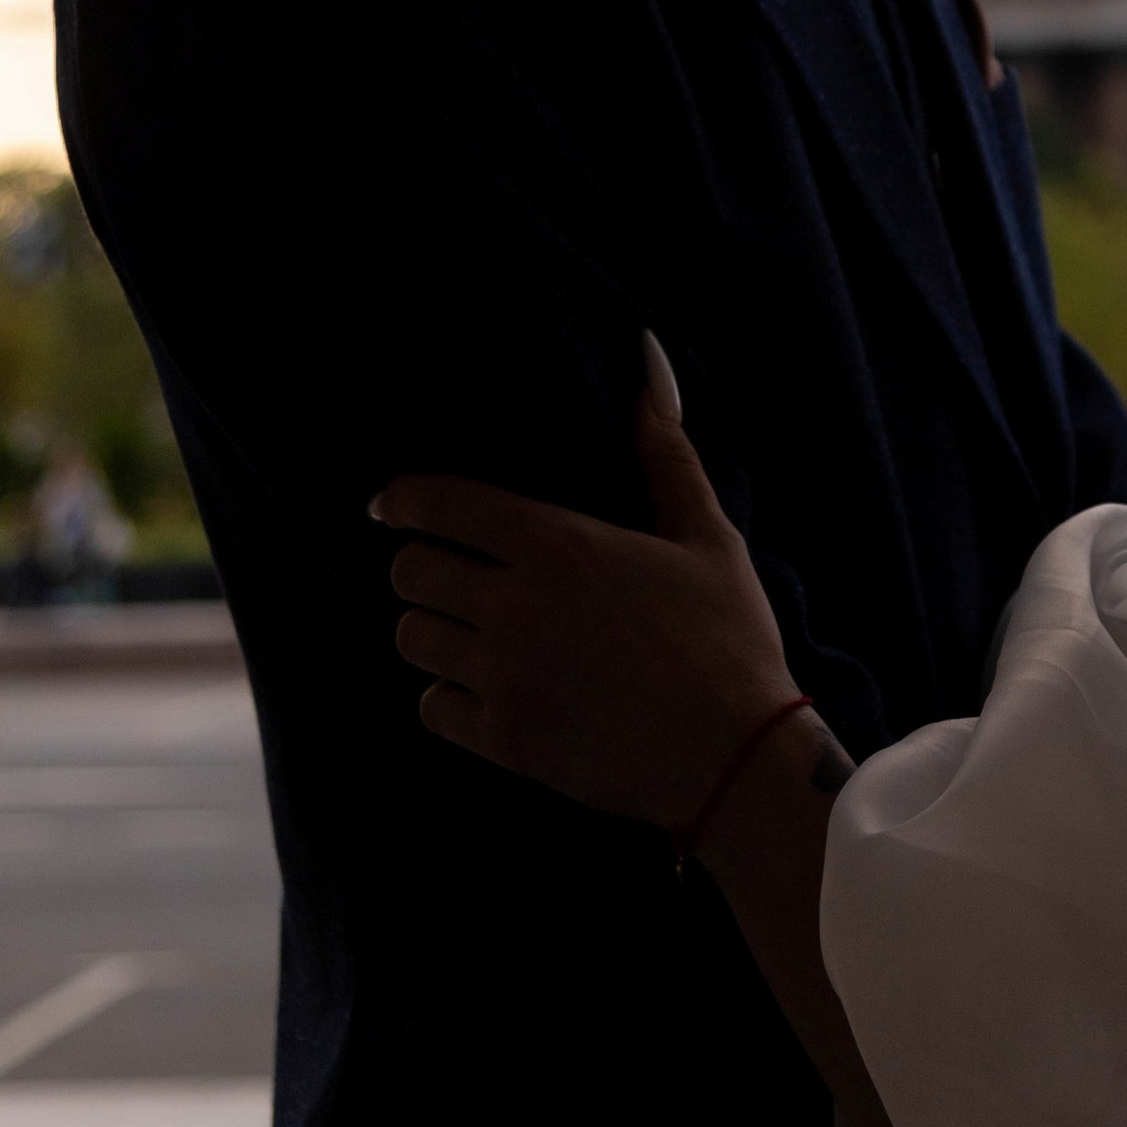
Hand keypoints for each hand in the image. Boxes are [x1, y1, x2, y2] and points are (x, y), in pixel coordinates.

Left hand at [374, 343, 808, 840]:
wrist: (737, 759)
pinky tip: (481, 690)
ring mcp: (503, 676)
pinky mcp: (503, 740)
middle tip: (439, 571)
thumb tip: (649, 368)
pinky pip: (431, 707)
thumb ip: (666, 453)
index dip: (402, 500)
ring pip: (413, 638)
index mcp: (559, 545)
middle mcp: (515, 606)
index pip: (441, 504)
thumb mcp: (708, 537)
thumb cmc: (730, 639)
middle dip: (418, 564)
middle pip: (411, 572)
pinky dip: (446, 696)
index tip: (390, 505)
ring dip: (430, 629)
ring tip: (461, 630)